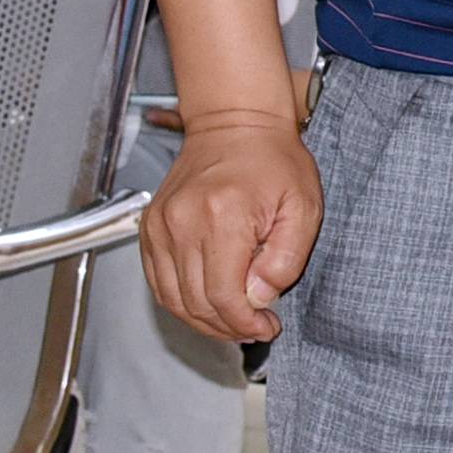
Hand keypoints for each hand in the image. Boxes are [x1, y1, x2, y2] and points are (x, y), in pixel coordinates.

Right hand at [139, 111, 320, 344]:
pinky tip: (207, 303)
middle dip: (227, 327)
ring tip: (232, 321)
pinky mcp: (150, 229)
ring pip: (173, 298)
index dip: (244, 323)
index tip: (266, 327)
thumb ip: (285, 259)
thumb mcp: (303, 206)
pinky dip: (181, 300)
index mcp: (222, 217)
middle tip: (253, 328)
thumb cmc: (273, 159)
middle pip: (195, 303)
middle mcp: (182, 224)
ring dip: (202, 320)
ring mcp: (160, 227)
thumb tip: (259, 299)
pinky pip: (159, 281)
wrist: (235, 124)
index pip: (222, 297)